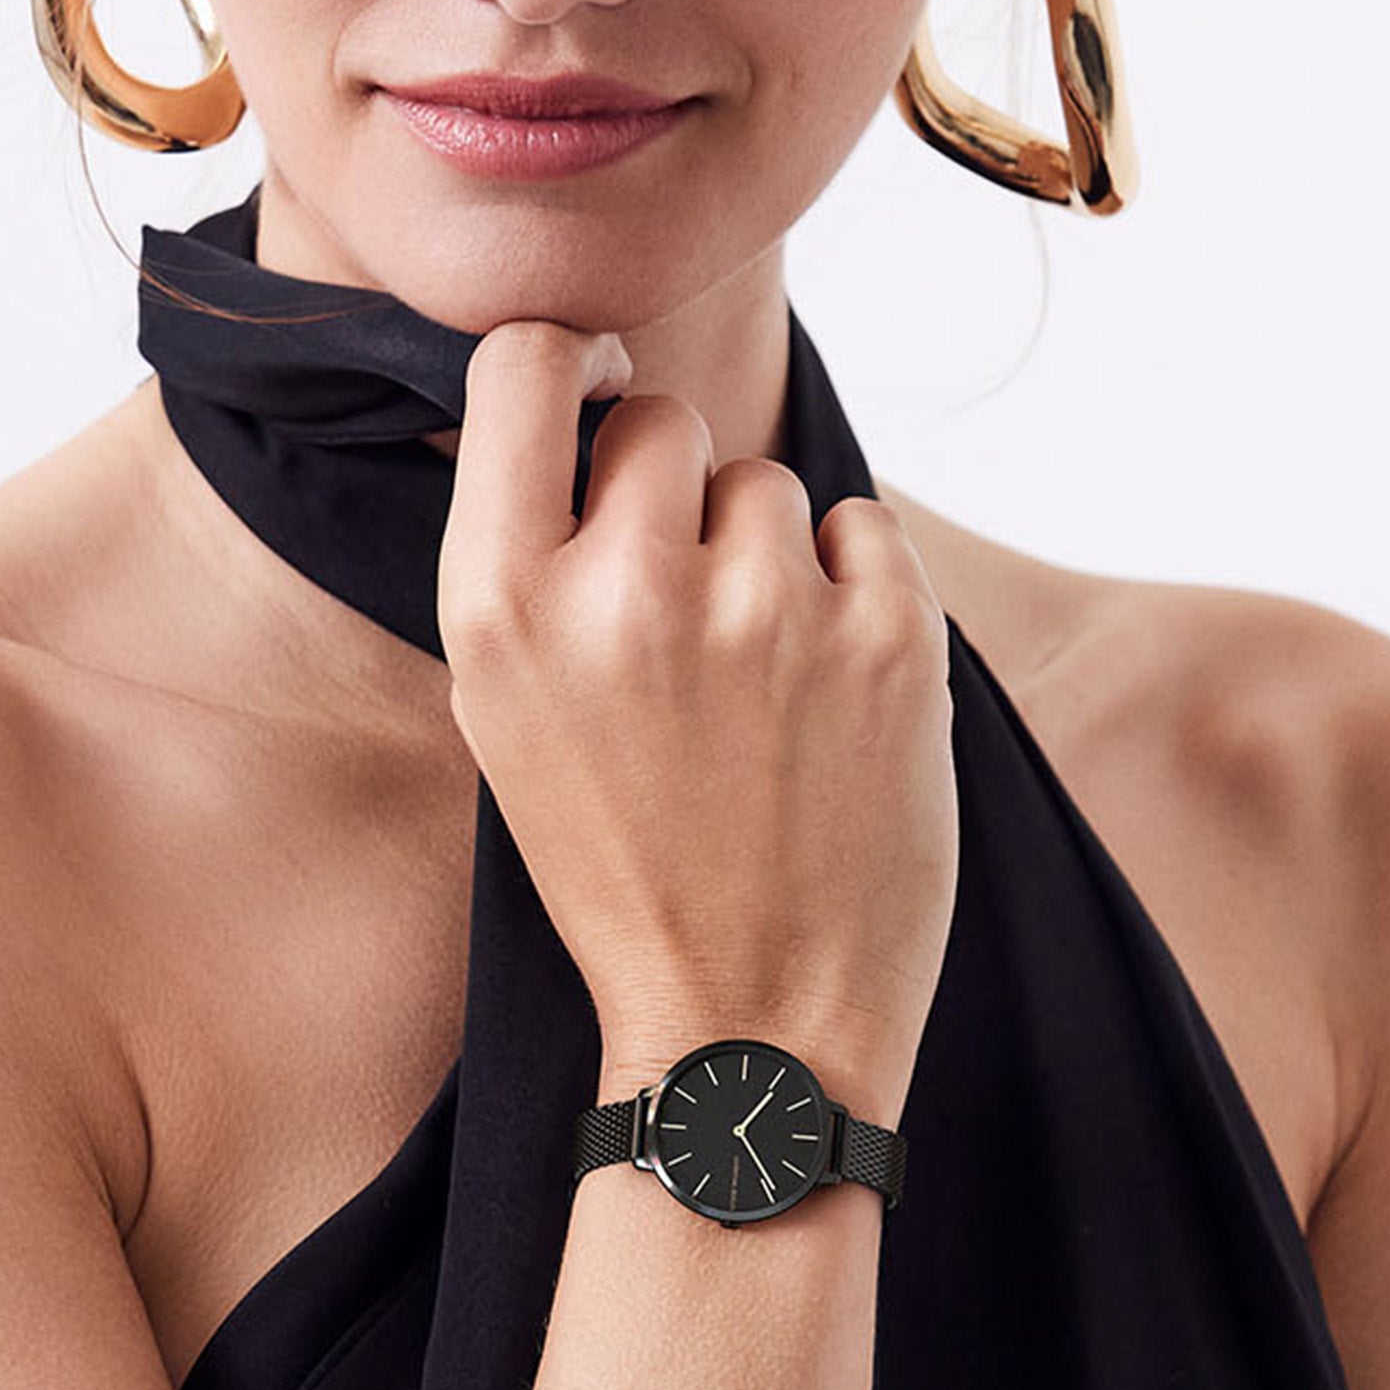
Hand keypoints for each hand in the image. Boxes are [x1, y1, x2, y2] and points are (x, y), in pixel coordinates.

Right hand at [436, 321, 958, 1118]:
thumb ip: (526, 557)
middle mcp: (626, 591)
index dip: (573, 362)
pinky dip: (849, 587)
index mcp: (501, 608)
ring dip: (763, 553)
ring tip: (755, 678)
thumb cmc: (616, 864)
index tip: (604, 396)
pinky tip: (824, 686)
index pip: (523, 364)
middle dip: (674, 489)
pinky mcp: (888, 641)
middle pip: (664, 419)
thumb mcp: (505, 715)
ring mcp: (766, 611)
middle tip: (682, 602)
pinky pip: (862, 527)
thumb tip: (582, 406)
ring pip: (766, 483)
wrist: (748, 1028)